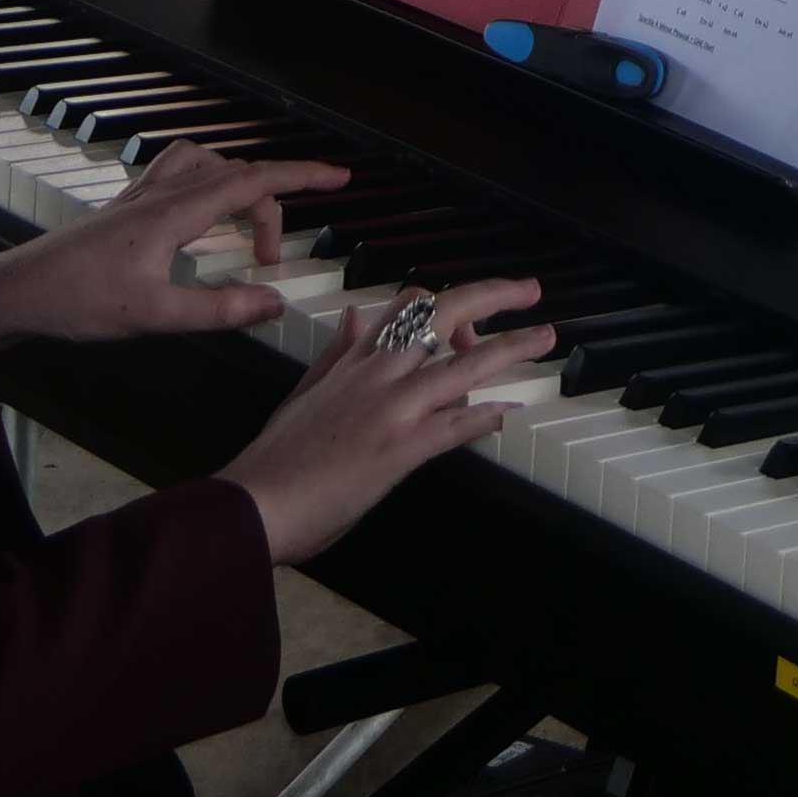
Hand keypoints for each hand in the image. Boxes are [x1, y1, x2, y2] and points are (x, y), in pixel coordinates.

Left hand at [0, 145, 347, 347]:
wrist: (18, 292)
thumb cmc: (80, 303)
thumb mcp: (156, 317)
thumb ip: (220, 310)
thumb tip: (275, 303)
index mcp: (175, 212)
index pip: (253, 181)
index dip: (302, 176)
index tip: (341, 177)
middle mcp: (162, 193)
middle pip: (236, 176)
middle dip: (271, 205)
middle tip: (272, 261)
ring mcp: (141, 195)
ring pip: (206, 163)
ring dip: (237, 187)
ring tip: (245, 229)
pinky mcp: (126, 207)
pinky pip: (180, 172)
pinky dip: (206, 182)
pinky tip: (200, 217)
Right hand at [221, 280, 553, 566]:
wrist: (253, 503)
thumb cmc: (274, 457)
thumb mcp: (305, 392)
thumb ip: (337, 354)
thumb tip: (358, 315)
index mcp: (353, 362)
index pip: (407, 308)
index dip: (445, 301)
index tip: (470, 309)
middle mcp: (377, 376)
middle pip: (443, 317)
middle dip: (491, 297)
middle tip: (528, 293)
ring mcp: (391, 411)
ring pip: (461, 367)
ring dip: (510, 350)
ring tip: (544, 340)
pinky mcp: (398, 451)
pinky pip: (453, 427)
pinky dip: (485, 417)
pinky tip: (508, 411)